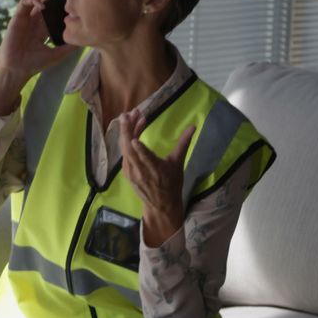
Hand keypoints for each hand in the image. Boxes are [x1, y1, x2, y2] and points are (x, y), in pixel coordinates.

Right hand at [0, 0, 80, 83]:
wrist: (16, 70)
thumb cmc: (34, 65)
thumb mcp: (57, 54)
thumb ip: (69, 47)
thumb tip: (84, 40)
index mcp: (42, 31)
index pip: (52, 14)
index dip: (60, 7)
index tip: (71, 4)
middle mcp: (34, 23)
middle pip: (44, 4)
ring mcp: (25, 20)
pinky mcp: (17, 18)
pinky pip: (24, 3)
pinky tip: (42, 5)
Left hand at [118, 108, 195, 242]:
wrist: (161, 205)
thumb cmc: (172, 183)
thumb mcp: (178, 163)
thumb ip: (183, 143)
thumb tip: (193, 126)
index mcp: (154, 170)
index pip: (145, 159)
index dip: (139, 149)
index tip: (135, 139)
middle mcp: (139, 171)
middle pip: (129, 149)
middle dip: (128, 129)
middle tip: (130, 113)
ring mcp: (130, 172)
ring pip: (125, 149)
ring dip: (127, 132)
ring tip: (132, 116)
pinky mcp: (126, 172)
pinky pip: (124, 154)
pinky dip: (126, 141)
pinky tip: (132, 131)